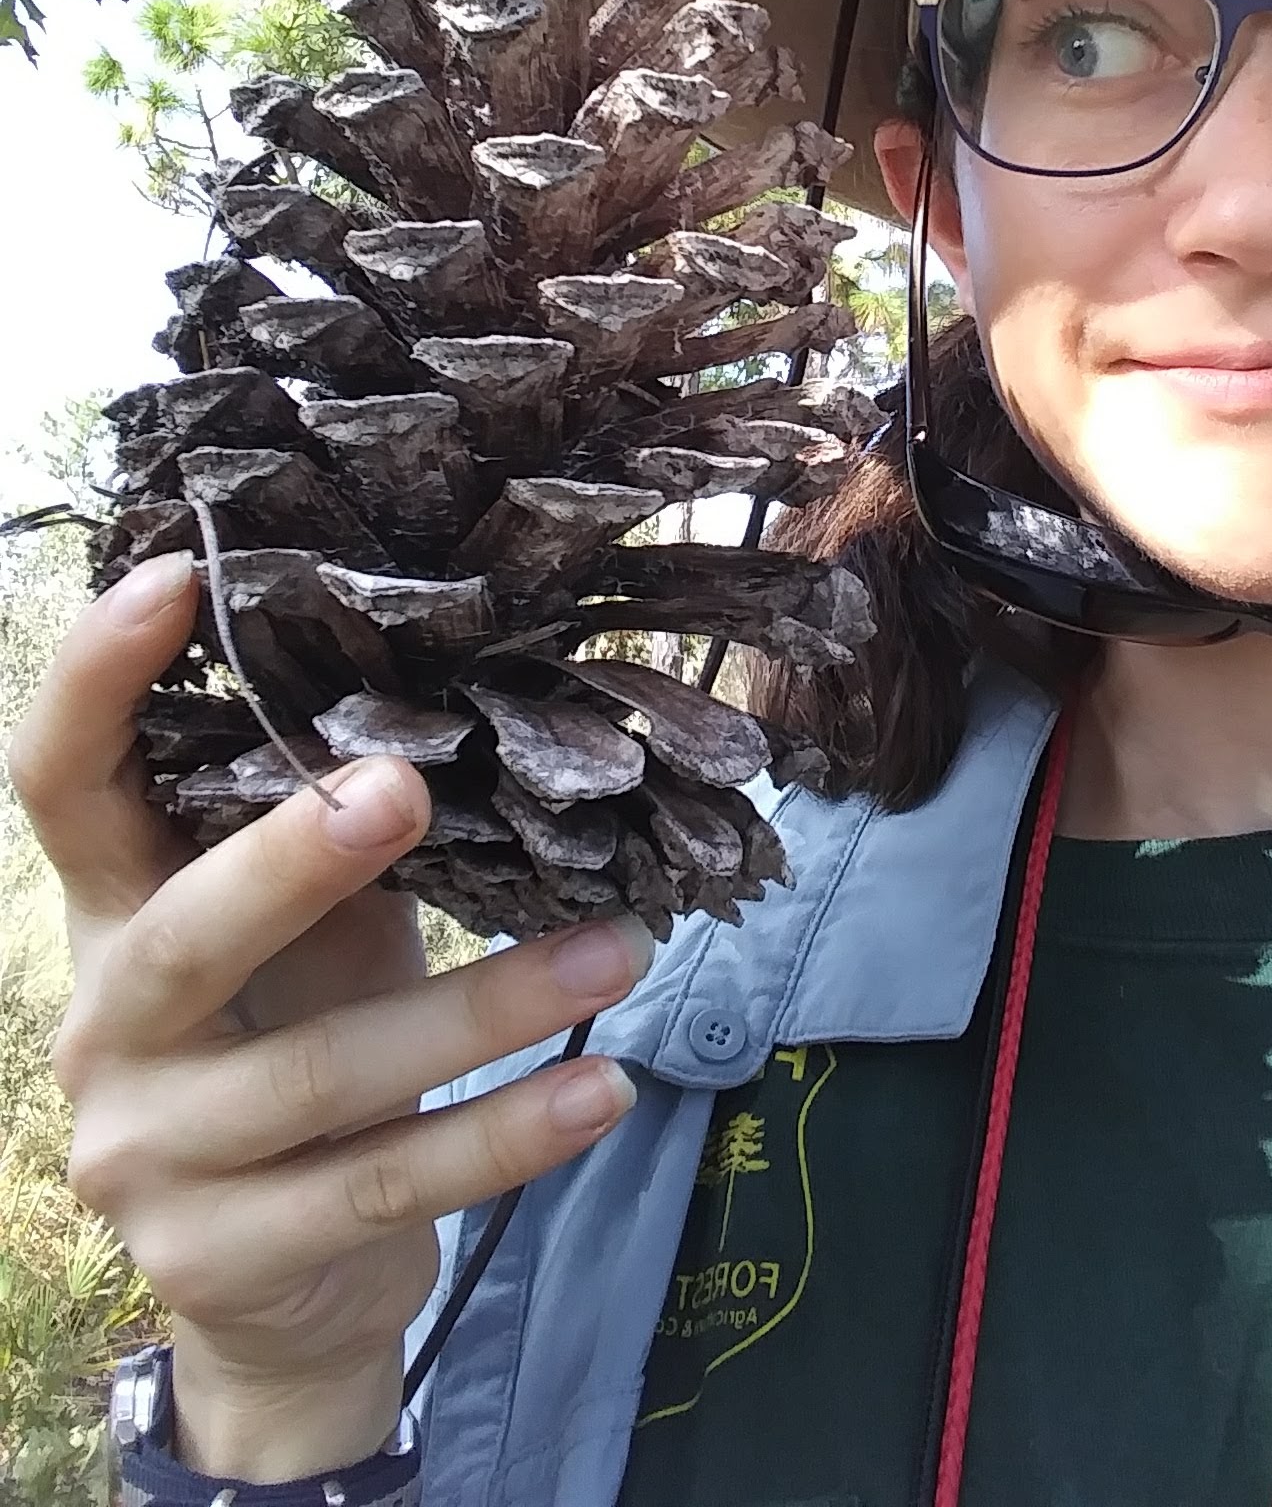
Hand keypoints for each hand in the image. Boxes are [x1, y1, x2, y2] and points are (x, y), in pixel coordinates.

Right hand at [8, 553, 650, 1481]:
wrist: (283, 1285)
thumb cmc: (302, 1041)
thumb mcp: (306, 931)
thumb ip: (332, 837)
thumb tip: (464, 692)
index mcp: (115, 913)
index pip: (63, 784)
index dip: (97, 679)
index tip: (178, 573)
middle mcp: (107, 1027)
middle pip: (186, 933)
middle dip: (295, 859)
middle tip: (408, 786)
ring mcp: (148, 1157)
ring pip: (326, 1073)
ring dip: (487, 1008)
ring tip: (620, 951)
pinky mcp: (221, 1258)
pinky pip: (384, 1182)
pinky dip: (508, 1132)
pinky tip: (602, 1087)